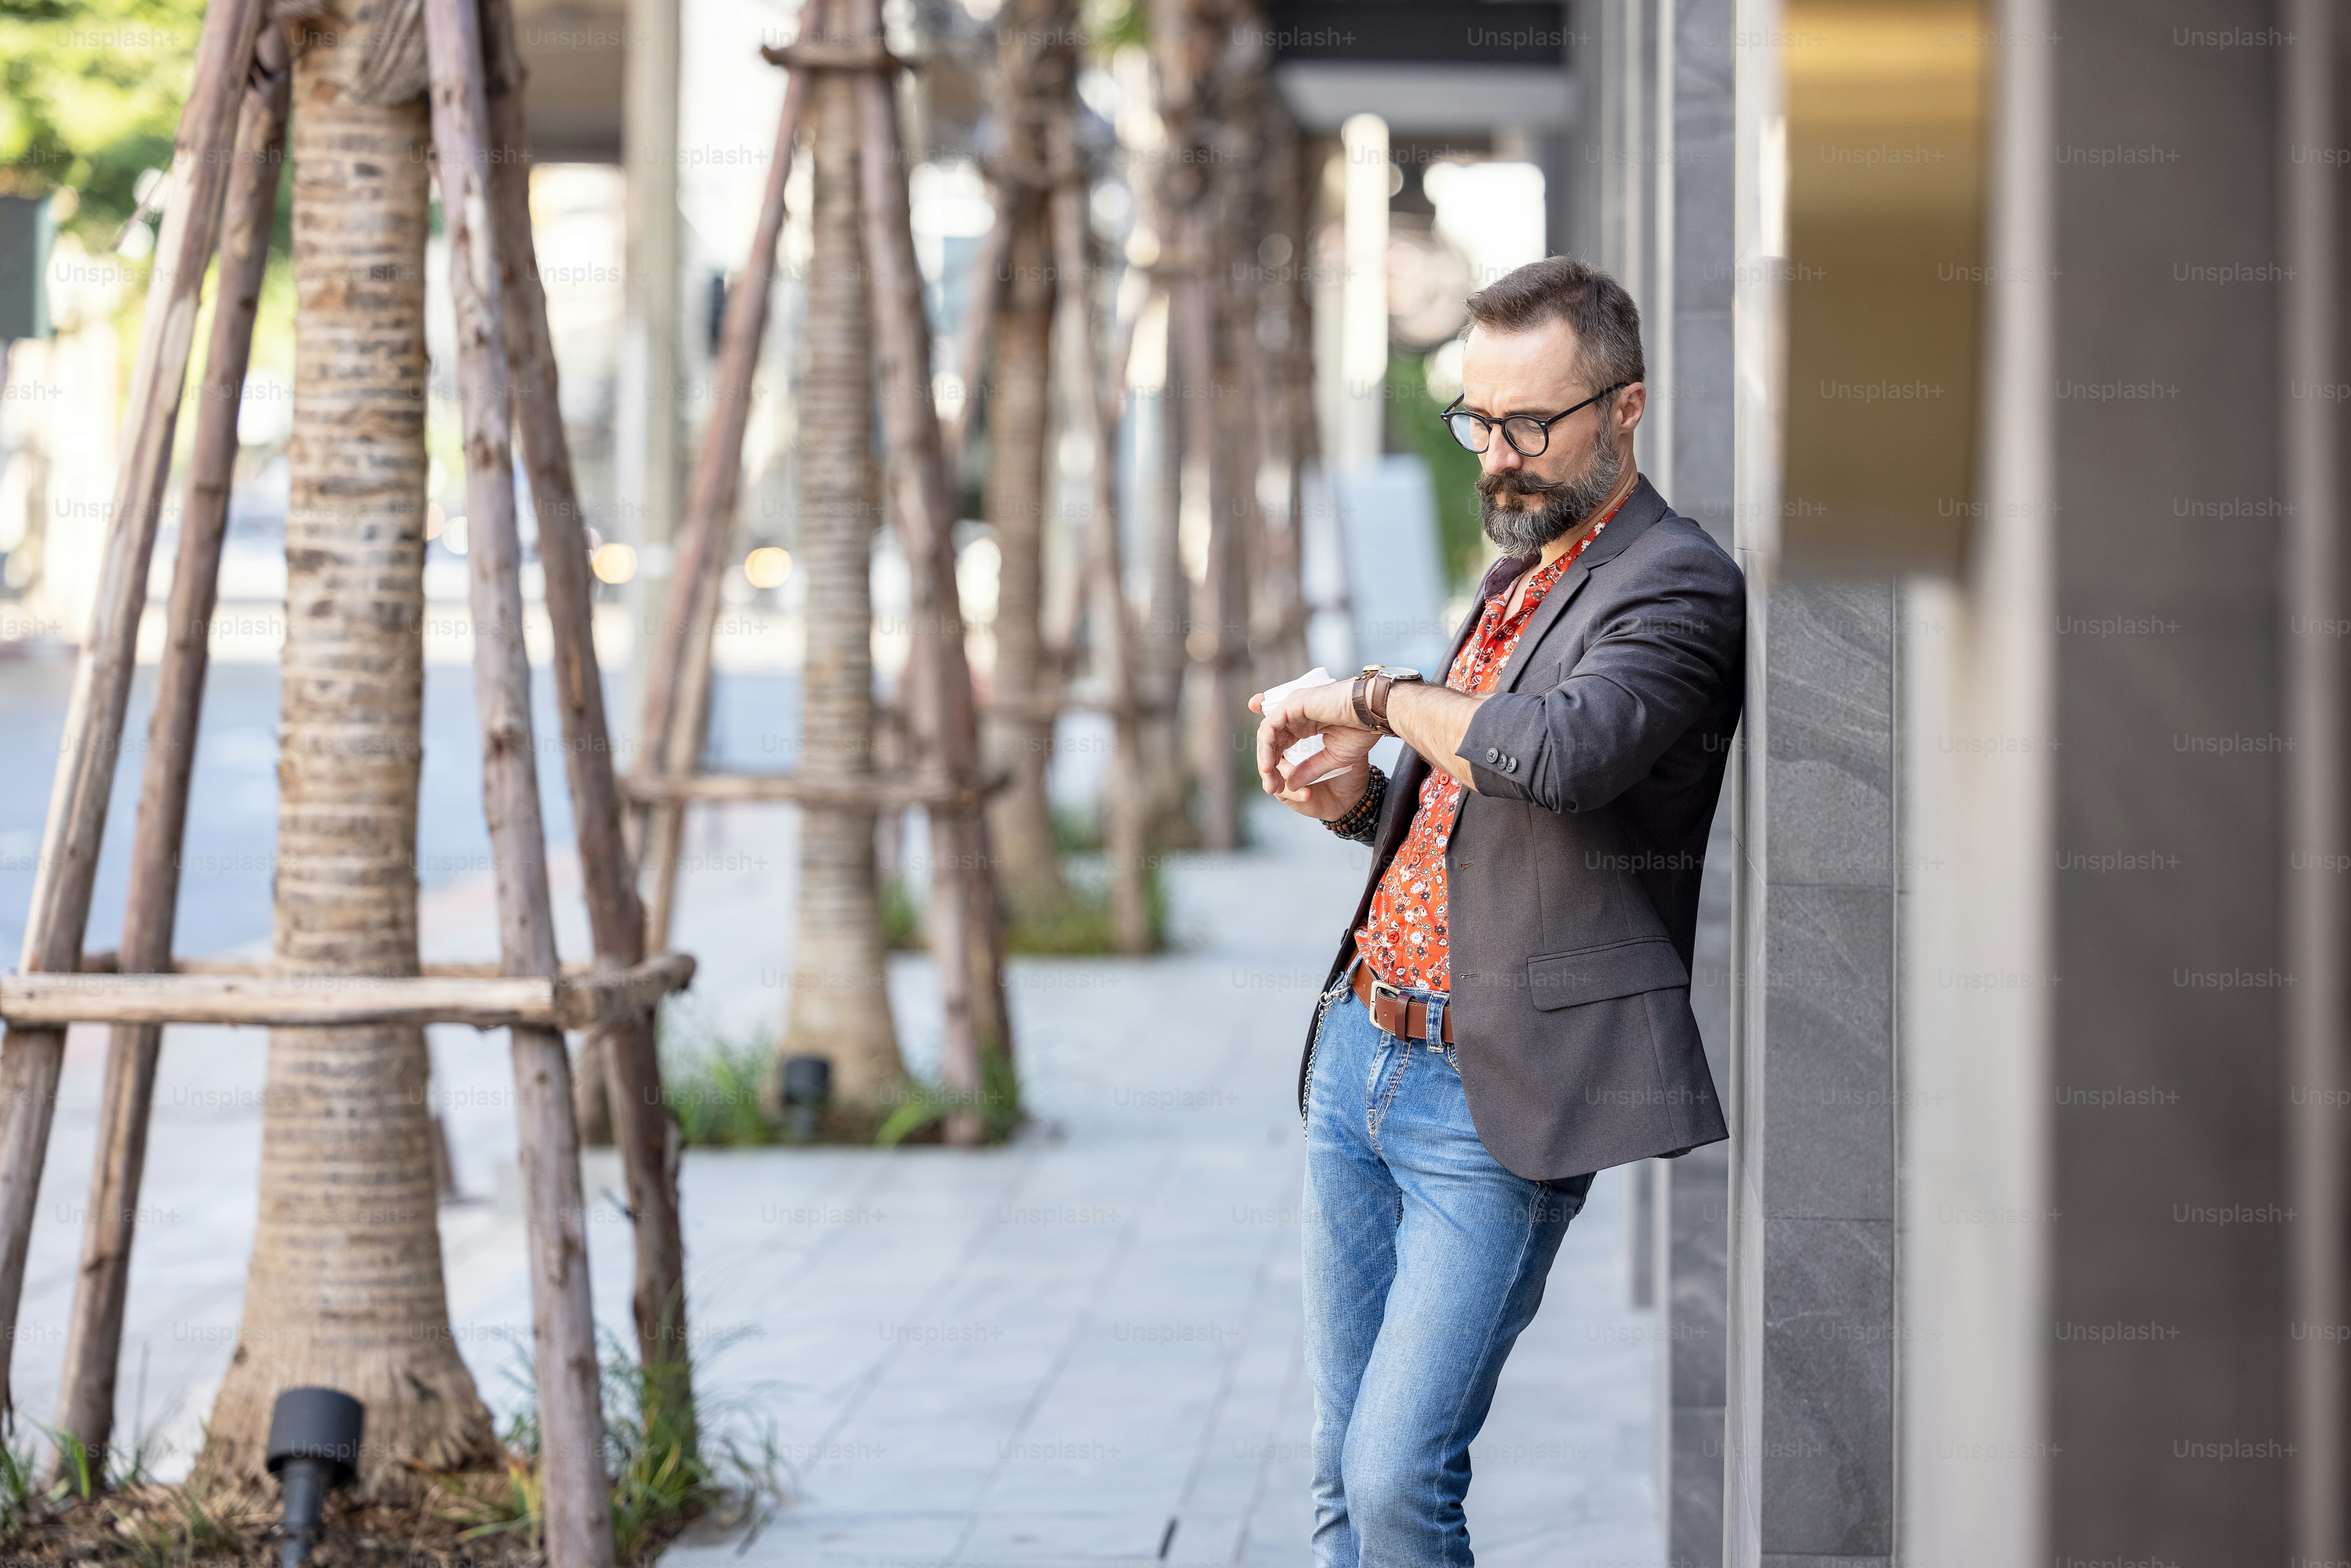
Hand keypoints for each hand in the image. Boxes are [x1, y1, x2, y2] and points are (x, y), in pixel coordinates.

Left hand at [1249, 680, 1380, 820]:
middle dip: (1268, 766)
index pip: (1281, 744)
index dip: (1276, 766)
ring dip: (1265, 760)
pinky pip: (1269, 728)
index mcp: (1305, 722)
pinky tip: (1269, 766)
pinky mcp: (1293, 703)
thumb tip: (1290, 785)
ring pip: (1267, 735)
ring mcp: (1293, 706)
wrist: (1374, 716)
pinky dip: (1266, 748)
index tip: (1276, 787)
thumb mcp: (1332, 759)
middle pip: (1271, 741)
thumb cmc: (1361, 732)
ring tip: (1270, 782)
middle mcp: (1296, 712)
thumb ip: (1310, 769)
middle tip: (1270, 788)